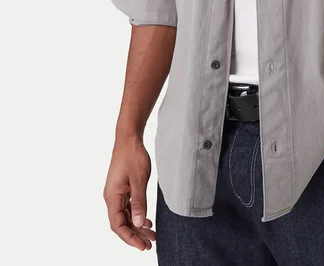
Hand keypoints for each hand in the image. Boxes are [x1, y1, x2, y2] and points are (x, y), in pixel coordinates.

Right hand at [103, 135, 155, 250]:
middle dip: (135, 235)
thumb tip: (138, 223)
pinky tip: (146, 220)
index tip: (142, 245)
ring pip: (126, 216)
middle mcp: (112, 197)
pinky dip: (137, 215)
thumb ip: (139, 202)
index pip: (117, 225)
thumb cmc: (132, 155)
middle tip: (150, 244)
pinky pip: (128, 207)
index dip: (129, 237)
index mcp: (112, 196)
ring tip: (151, 235)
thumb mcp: (139, 179)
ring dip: (137, 226)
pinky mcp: (122, 188)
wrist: (129, 138)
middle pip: (121, 223)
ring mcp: (117, 193)